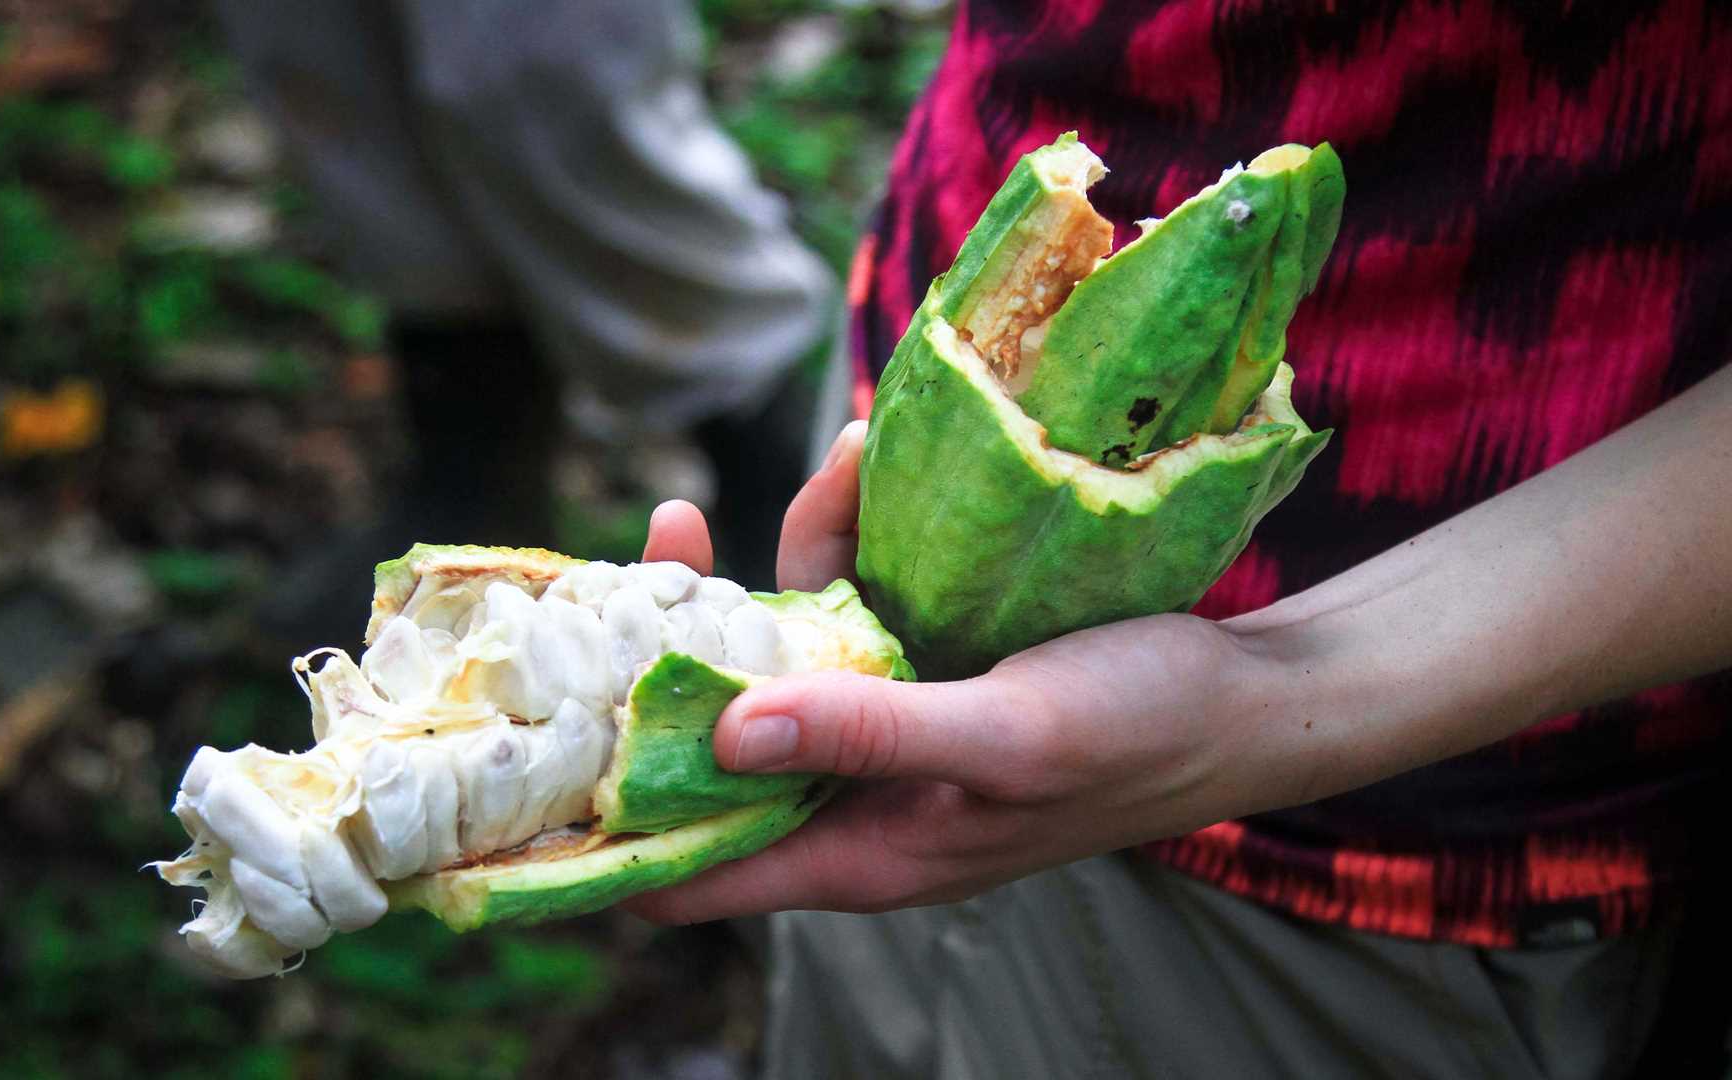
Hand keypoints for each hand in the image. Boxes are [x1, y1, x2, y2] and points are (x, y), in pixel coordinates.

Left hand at [628, 366, 1731, 923]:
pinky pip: (844, 591)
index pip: (685, 861)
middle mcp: (846, 789)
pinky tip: (873, 453)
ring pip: (773, 640)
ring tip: (841, 459)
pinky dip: (848, 527)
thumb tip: (723, 729)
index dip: (602, 815)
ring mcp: (877, 718)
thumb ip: (872, 734)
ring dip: (782, 549)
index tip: (539, 731)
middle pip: (705, 727)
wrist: (1249, 692)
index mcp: (854, 849)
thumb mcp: (1009, 736)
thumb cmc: (1141, 734)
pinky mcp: (915, 655)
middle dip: (673, 636)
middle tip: (667, 531)